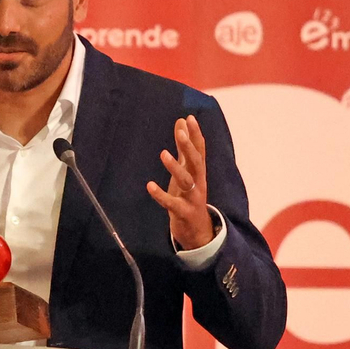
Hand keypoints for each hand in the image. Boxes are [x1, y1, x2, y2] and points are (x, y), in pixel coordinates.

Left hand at [146, 115, 213, 249]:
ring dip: (175, 168)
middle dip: (189, 148)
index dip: (196, 134)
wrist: (198, 230)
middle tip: (180, 133)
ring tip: (163, 154)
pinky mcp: (183, 212)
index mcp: (198, 172)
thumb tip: (182, 121)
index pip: (200, 150)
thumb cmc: (189, 195)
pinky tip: (149, 186)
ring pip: (186, 181)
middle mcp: (199, 183)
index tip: (190, 118)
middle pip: (197, 163)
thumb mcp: (187, 170)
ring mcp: (192, 198)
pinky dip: (161, 195)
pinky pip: (172, 203)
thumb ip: (184, 146)